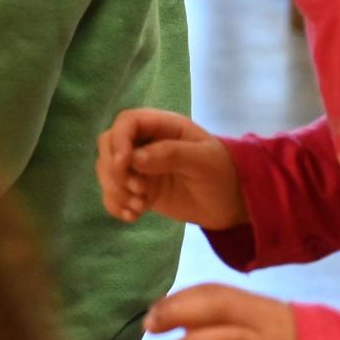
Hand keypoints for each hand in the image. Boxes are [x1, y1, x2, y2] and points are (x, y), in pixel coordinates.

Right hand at [97, 108, 248, 229]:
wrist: (233, 202)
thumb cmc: (224, 173)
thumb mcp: (204, 160)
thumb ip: (171, 154)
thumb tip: (134, 158)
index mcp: (162, 126)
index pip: (127, 122)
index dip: (119, 139)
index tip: (124, 164)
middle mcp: (145, 143)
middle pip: (109, 145)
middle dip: (115, 170)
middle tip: (138, 191)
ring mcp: (140, 167)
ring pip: (107, 170)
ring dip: (115, 190)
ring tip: (140, 207)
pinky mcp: (139, 189)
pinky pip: (113, 193)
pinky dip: (115, 205)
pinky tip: (133, 216)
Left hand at [147, 285, 302, 339]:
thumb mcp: (274, 325)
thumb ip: (235, 321)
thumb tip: (183, 323)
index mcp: (265, 307)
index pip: (217, 292)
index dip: (182, 298)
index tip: (155, 309)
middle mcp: (271, 325)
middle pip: (219, 308)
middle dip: (179, 313)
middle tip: (150, 326)